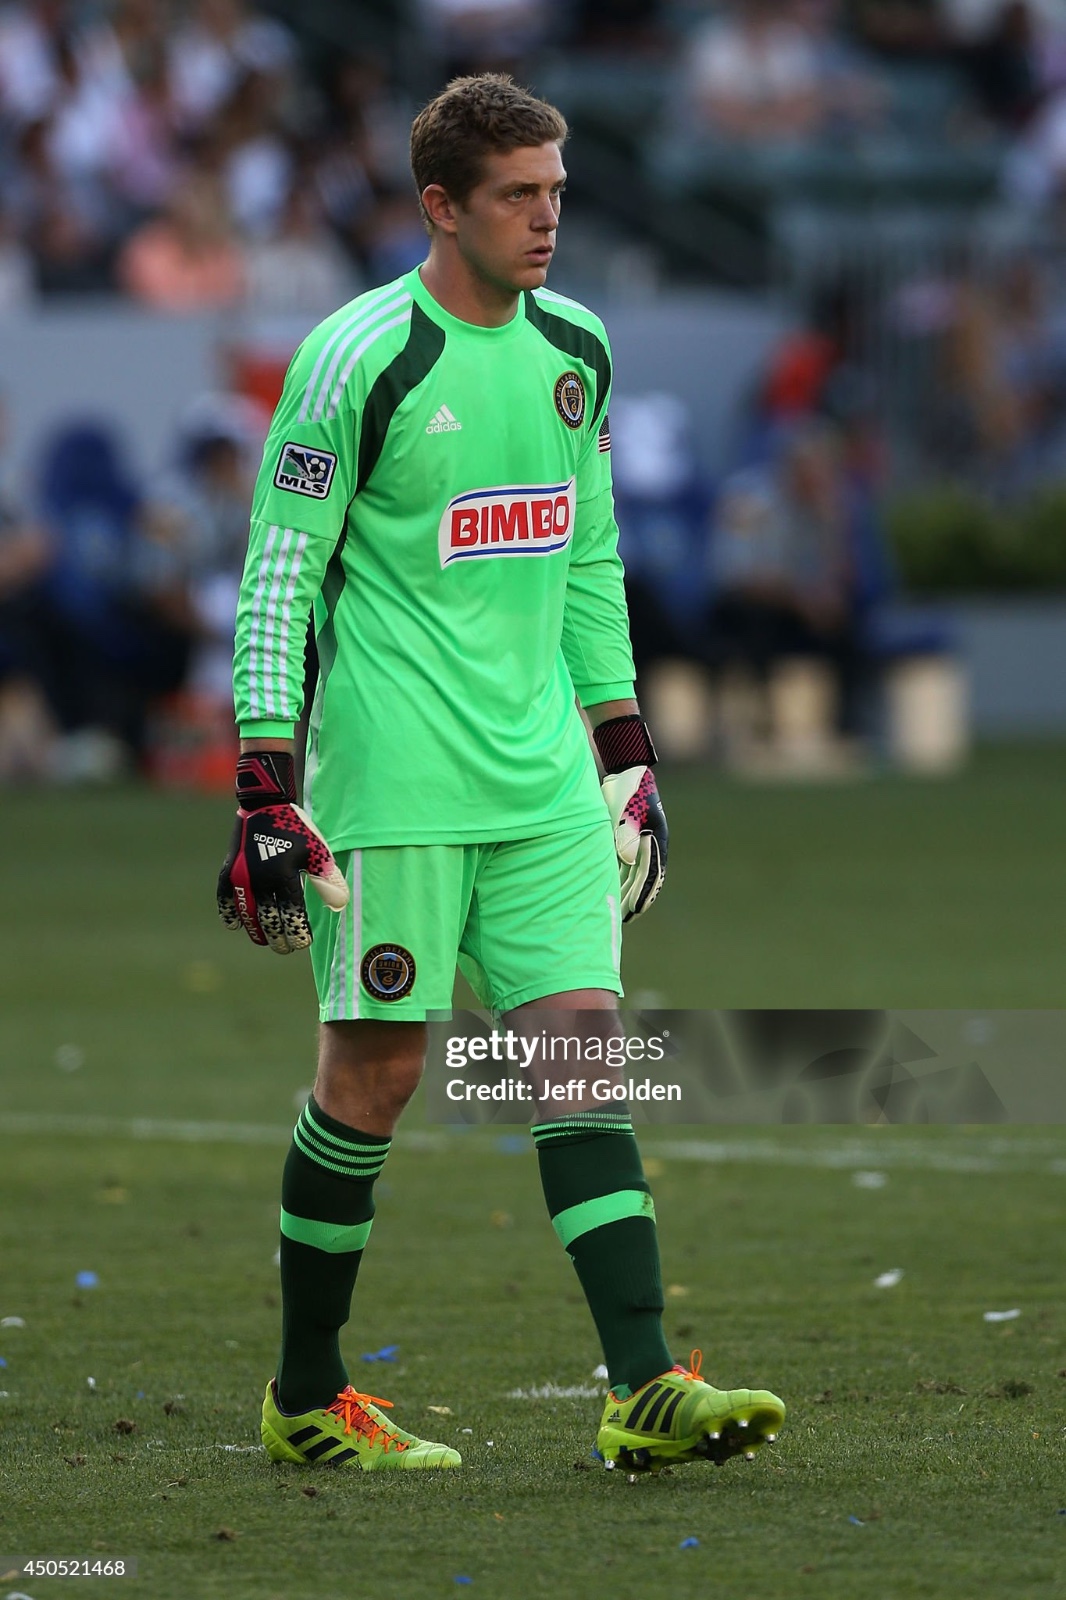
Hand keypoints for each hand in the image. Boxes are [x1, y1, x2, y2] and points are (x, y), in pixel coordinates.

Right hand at [216, 752, 348, 953]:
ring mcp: (240, 876)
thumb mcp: (318, 852)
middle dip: (278, 939)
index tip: (304, 942)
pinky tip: (236, 924)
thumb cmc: (296, 829)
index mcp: (284, 875)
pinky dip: (229, 914)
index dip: (298, 933)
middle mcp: (260, 879)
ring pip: (247, 915)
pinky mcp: (228, 871)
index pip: (292, 916)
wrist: (265, 804)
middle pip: (269, 921)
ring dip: (256, 931)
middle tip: (286, 948)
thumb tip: (340, 906)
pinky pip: (224, 900)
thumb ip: (328, 880)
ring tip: (265, 940)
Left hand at [593, 715, 667, 921]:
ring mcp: (640, 844)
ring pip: (633, 876)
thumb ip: (625, 836)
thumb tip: (626, 860)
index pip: (650, 875)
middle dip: (632, 901)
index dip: (641, 895)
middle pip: (642, 880)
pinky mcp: (628, 841)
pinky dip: (619, 880)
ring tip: (614, 914)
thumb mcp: (626, 812)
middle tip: (620, 921)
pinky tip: (610, 892)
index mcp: (656, 841)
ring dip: (625, 894)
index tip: (634, 913)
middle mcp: (650, 846)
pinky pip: (625, 867)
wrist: (626, 772)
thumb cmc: (627, 791)